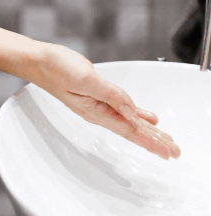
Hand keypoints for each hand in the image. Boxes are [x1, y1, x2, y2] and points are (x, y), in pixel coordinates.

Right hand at [37, 45, 180, 159]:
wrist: (40, 63)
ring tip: (165, 141)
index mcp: (97, 111)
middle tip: (174, 152)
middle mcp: (98, 112)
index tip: (167, 152)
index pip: (130, 130)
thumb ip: (111, 96)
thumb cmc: (58, 69)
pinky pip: (123, 112)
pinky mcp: (98, 97)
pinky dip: (138, 118)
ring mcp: (98, 106)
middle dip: (154, 142)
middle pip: (132, 131)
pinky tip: (147, 120)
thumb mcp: (87, 79)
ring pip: (129, 123)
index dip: (151, 141)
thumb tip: (132, 111)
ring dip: (148, 133)